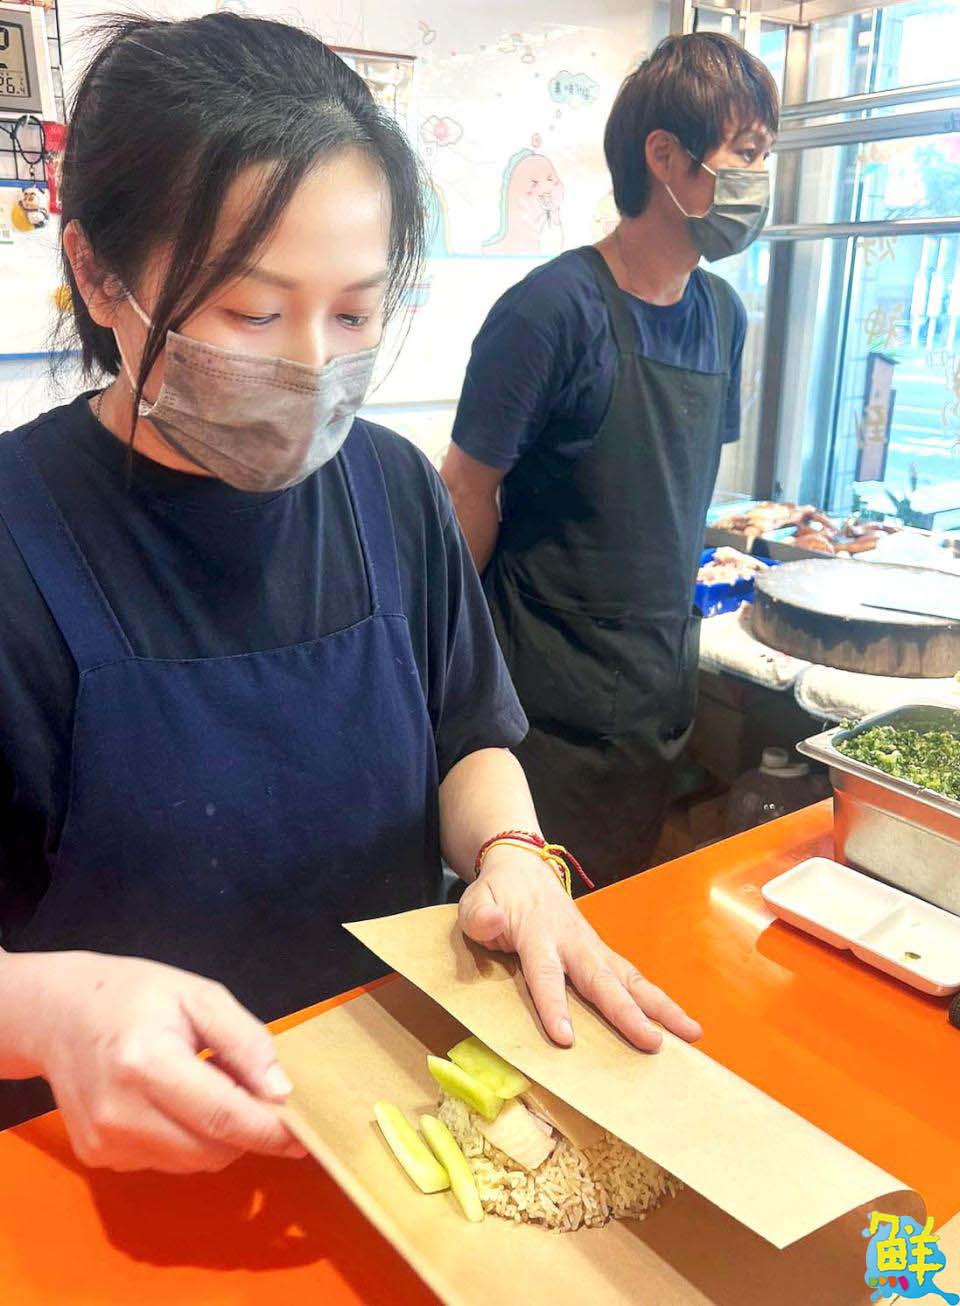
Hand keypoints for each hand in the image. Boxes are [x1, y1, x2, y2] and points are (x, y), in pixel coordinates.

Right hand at [11, 951, 305, 1172]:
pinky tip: (175, 1101)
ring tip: (208, 1085)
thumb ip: (245, 1041)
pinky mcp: (99, 1157)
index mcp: (145, 1063)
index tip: (304, 1133)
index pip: (222, 1116)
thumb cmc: (135, 995)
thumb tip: (281, 1091)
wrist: (59, 1014)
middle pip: (212, 1149)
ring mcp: (105, 1142)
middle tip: (252, 1089)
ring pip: (193, 1162)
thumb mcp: (199, 996)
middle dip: (246, 1129)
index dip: (269, 1129)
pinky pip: (167, 1162)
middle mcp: (120, 1113)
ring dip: (218, 1135)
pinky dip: (187, 1139)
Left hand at [458, 849, 701, 1052]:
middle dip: (628, 1013)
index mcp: (538, 935)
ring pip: (630, 979)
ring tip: (692, 1034)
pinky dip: (658, 1001)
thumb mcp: (475, 901)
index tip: (566, 1039)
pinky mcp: (602, 954)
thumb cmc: (497, 894)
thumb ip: (480, 915)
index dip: (554, 1005)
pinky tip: (681, 1025)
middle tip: (653, 1043)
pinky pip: (632, 978)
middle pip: (602, 981)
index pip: (546, 974)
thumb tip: (490, 921)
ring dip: (660, 1006)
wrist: (523, 867)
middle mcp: (573, 942)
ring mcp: (592, 947)